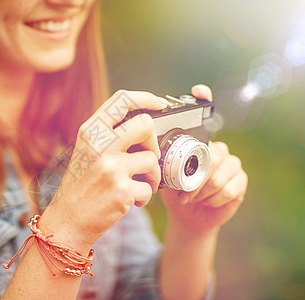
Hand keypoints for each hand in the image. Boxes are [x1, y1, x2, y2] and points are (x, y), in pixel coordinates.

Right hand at [40, 90, 167, 249]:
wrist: (68, 220)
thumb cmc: (81, 185)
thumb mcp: (87, 151)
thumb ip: (110, 135)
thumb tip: (145, 125)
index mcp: (91, 131)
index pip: (121, 100)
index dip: (146, 98)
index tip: (159, 104)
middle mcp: (100, 145)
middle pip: (145, 124)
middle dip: (152, 142)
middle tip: (147, 156)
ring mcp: (111, 167)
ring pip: (151, 159)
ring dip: (151, 176)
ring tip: (137, 185)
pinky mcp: (122, 190)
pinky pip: (149, 187)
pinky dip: (144, 196)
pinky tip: (130, 200)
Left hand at [160, 85, 247, 233]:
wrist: (187, 215)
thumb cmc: (174, 192)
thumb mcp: (164, 177)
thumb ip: (161, 163)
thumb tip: (147, 152)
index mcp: (198, 144)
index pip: (204, 116)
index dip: (204, 100)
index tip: (198, 90)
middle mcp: (217, 149)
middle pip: (212, 154)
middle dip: (195, 177)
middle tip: (183, 191)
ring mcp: (231, 164)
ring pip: (220, 173)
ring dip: (202, 191)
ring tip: (190, 198)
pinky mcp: (240, 181)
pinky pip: (230, 188)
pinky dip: (213, 199)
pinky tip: (205, 202)